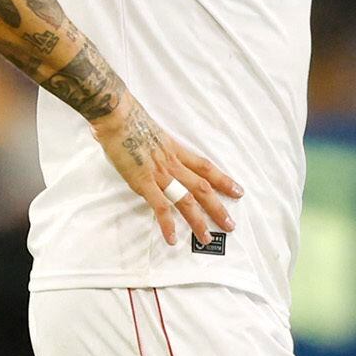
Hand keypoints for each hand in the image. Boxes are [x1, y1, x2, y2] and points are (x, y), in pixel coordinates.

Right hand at [95, 101, 240, 246]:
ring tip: (206, 238)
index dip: (224, 180)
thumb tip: (157, 154)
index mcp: (176, 151)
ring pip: (186, 200)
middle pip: (203, 188)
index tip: (237, 191)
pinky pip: (160, 207)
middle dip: (218, 208)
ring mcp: (160, 175)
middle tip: (230, 225)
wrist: (118, 116)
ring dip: (198, 221)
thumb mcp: (153, 133)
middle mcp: (173, 164)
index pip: (206, 168)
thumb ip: (159, 148)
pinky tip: (171, 239)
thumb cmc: (130, 120)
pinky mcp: (144, 182)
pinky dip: (167, 224)